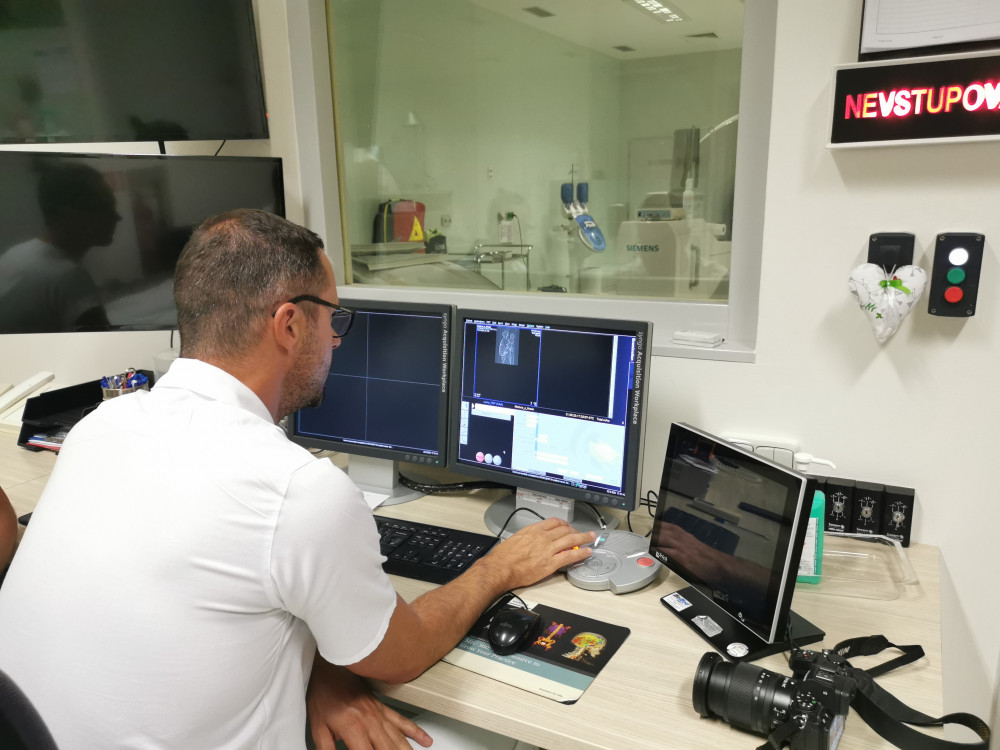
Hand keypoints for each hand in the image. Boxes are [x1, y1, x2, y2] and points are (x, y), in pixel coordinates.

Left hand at [308, 656, 431, 748]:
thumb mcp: (317, 728)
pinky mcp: (384, 708)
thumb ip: (326, 749)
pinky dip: (416, 733)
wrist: (332, 669)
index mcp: (355, 730)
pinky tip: (425, 741)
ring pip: (399, 741)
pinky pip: (404, 722)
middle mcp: (371, 724)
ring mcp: (380, 716)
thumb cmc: (324, 695)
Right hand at [486, 517, 595, 589]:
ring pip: (571, 540)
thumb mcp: (515, 538)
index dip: (564, 524)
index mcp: (534, 530)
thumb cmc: (504, 556)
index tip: (567, 526)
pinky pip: (570, 556)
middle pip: (565, 530)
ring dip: (584, 538)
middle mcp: (543, 537)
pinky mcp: (551, 563)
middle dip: (576, 530)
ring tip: (591, 538)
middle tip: (583, 532)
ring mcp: (548, 549)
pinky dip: (581, 554)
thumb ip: (527, 537)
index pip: (554, 522)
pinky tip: (587, 553)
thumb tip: (530, 539)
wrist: (501, 568)